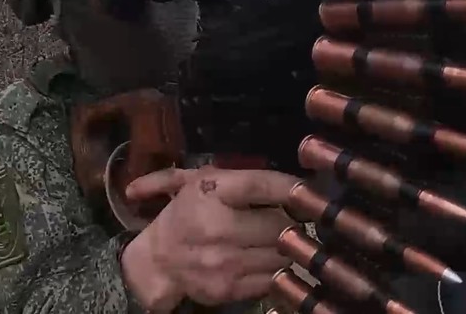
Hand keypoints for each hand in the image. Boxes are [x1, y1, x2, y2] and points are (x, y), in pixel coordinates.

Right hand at [119, 166, 299, 311]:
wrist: (158, 259)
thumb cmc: (186, 214)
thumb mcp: (201, 182)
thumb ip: (243, 175)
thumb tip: (296, 183)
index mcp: (209, 192)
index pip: (261, 186)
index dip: (290, 188)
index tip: (306, 192)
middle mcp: (215, 226)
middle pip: (280, 225)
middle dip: (286, 222)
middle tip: (280, 220)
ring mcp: (223, 261)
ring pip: (282, 254)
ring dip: (283, 248)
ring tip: (270, 241)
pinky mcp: (229, 289)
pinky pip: (273, 279)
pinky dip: (274, 270)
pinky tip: (261, 261)